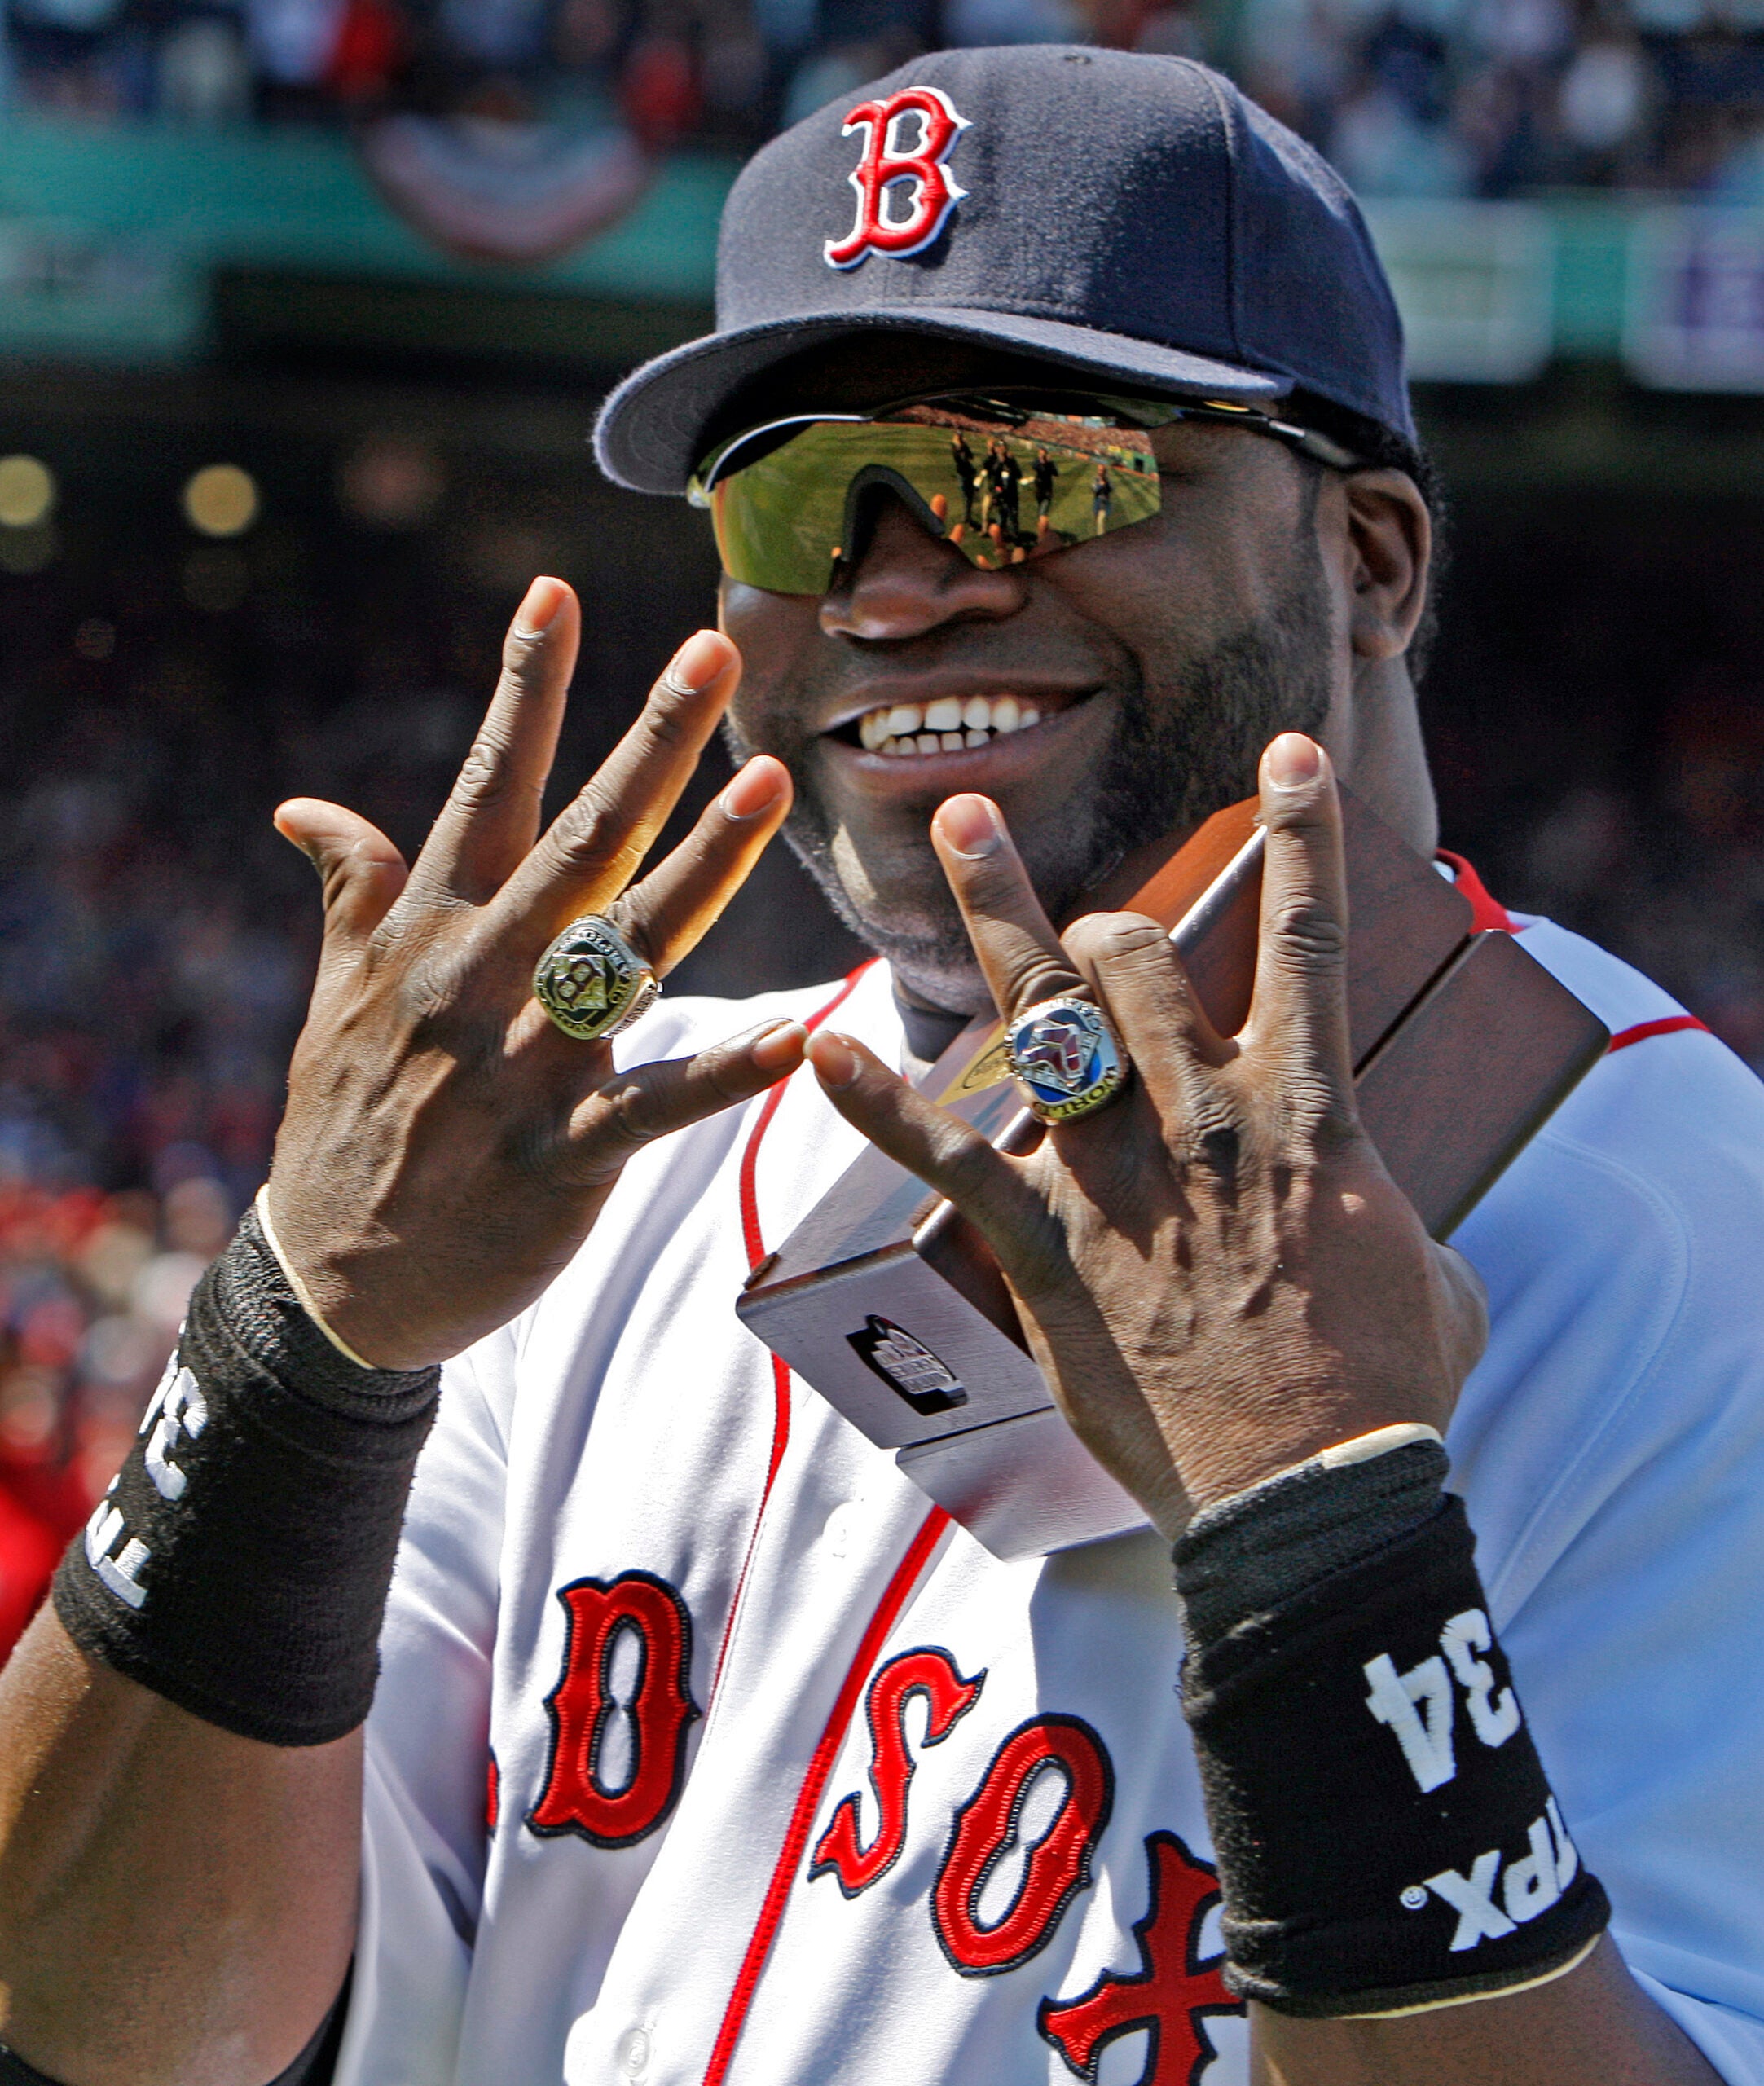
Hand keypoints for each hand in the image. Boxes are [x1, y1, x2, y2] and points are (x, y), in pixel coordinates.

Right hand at [267, 578, 804, 1369]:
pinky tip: (803, 1035)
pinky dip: (728, 1072)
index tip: (559, 590)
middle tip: (713, 654)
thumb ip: (351, 890)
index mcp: (429, 930)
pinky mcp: (564, 1157)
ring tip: (770, 782)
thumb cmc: (346, 1120)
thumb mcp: (335, 995)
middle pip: (578, 842)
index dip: (523, 689)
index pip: (485, 787)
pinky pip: (659, 1106)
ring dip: (705, 864)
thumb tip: (304, 806)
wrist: (331, 1277)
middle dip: (648, 745)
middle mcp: (477, 980)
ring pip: (626, 948)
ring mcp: (522, 1068)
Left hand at [805, 734, 1486, 1535]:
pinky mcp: (1049, 1249)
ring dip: (999, 913)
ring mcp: (1117, 1176)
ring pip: (1043, 1014)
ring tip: (961, 827)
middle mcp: (1202, 1115)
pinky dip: (881, 1107)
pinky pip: (950, 1161)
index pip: (1308, 939)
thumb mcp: (1437, 1282)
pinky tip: (821, 1052)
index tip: (1289, 759)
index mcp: (1303, 1110)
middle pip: (1137, 959)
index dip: (1301, 837)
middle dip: (1104, 920)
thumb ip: (1409, 1227)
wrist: (1309, 1492)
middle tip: (1083, 922)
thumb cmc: (1385, 1391)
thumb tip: (1407, 1235)